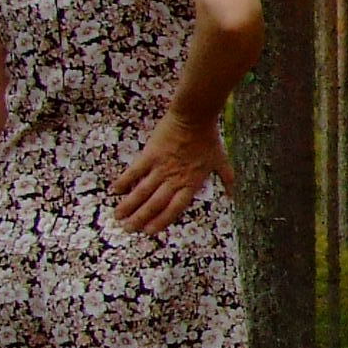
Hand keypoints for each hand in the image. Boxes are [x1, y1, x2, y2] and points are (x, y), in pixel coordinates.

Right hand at [111, 109, 233, 235]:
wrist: (195, 116)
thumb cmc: (209, 138)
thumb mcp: (220, 160)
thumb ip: (226, 178)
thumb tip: (232, 194)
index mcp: (190, 183)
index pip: (174, 209)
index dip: (161, 221)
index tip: (149, 231)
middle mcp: (174, 179)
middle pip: (155, 204)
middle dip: (140, 218)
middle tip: (127, 229)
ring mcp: (161, 167)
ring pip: (142, 191)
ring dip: (129, 205)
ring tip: (118, 216)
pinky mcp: (150, 154)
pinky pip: (135, 171)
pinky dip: (125, 181)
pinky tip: (115, 190)